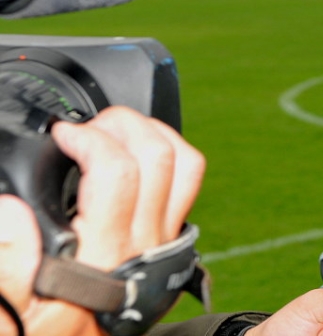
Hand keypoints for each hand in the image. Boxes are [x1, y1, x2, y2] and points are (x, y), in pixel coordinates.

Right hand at [0, 106, 205, 335]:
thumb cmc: (38, 331)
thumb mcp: (7, 308)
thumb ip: (6, 262)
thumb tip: (10, 209)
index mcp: (103, 251)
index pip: (116, 172)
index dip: (89, 138)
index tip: (61, 133)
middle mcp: (143, 242)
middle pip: (158, 157)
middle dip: (125, 124)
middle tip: (91, 124)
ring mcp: (163, 240)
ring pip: (184, 165)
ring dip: (154, 133)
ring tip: (118, 128)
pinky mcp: (171, 241)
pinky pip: (187, 184)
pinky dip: (169, 154)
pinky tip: (138, 151)